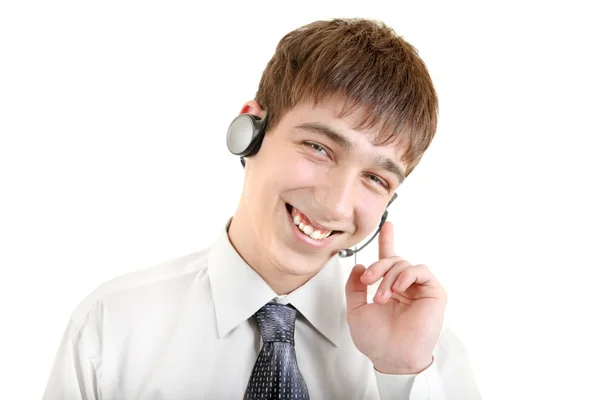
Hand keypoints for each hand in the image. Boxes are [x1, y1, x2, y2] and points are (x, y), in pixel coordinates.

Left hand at [344, 221, 446, 374]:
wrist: (391, 357)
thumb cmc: (376, 340)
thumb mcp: (355, 310)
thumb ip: (354, 287)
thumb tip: (359, 266)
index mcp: (388, 288)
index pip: (389, 260)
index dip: (387, 241)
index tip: (387, 225)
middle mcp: (404, 287)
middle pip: (393, 260)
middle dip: (378, 265)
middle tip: (367, 280)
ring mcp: (419, 289)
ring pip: (404, 264)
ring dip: (388, 276)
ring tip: (381, 296)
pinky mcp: (433, 293)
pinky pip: (420, 271)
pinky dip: (406, 274)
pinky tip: (397, 288)